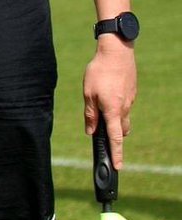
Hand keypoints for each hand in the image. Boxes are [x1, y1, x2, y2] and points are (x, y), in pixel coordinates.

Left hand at [83, 36, 136, 168]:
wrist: (116, 52)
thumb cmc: (99, 71)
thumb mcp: (88, 93)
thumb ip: (89, 113)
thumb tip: (90, 131)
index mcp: (112, 110)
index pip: (115, 138)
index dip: (116, 154)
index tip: (118, 167)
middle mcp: (124, 108)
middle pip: (121, 130)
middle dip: (114, 137)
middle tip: (105, 138)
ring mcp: (130, 101)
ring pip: (123, 118)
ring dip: (115, 121)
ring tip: (102, 112)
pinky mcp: (131, 93)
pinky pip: (124, 106)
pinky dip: (117, 107)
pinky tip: (108, 94)